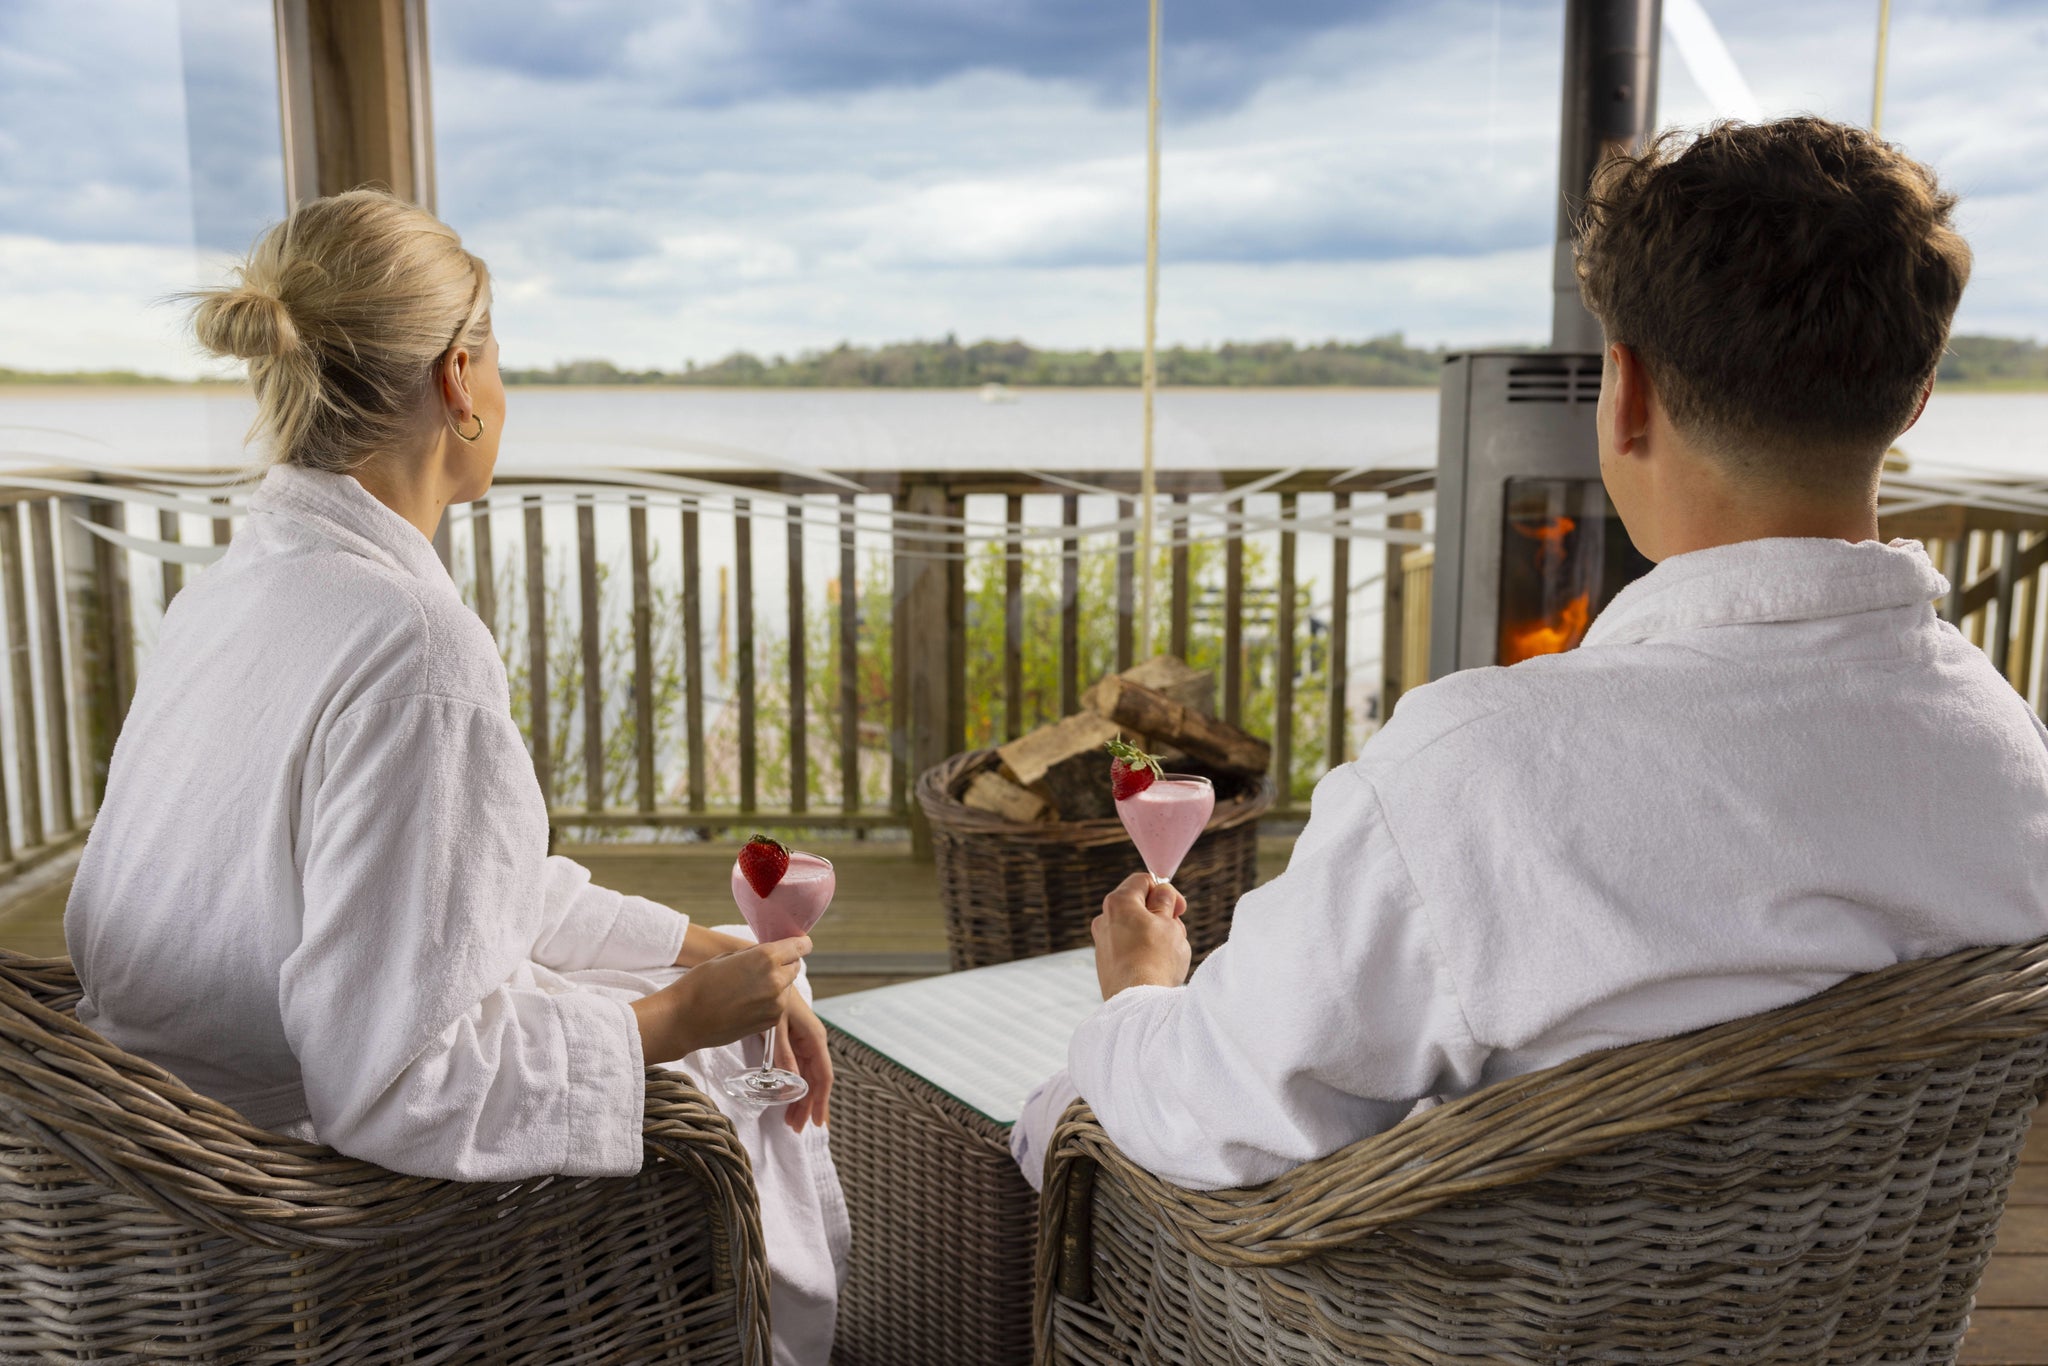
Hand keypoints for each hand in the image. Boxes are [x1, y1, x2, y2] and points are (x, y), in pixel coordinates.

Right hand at [633, 936, 809, 1061]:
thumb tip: (771, 953)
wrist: (684, 1019)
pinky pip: (778, 1006)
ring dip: (777, 985)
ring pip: (787, 987)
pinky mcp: (771, 1021)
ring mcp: (775, 1003)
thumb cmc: (700, 984)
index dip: (800, 944)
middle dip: (785, 964)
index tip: (799, 944)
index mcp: (766, 957)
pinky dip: (770, 1002)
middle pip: (795, 966)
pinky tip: (747, 1003)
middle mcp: (776, 979)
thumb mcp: (728, 957)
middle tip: (765, 967)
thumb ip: (754, 954)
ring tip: (750, 988)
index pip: (800, 946)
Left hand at [772, 990, 833, 1131]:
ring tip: (790, 1121)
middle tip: (796, 1128)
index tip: (818, 1123)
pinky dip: (793, 1086)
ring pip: (806, 1077)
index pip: (823, 1075)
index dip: (821, 1101)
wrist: (766, 974)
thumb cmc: (772, 996)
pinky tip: (786, 1098)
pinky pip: (798, 1069)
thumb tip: (792, 1081)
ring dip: (800, 1099)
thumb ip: (783, 1053)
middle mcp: (813, 1042)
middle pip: (815, 1081)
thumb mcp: (775, 1025)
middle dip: (808, 1106)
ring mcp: (803, 1042)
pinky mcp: (792, 1041)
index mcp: (814, 1038)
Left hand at [1092, 872, 1190, 998]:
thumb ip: (1165, 903)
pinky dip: (1143, 950)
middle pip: (1138, 905)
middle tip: (1177, 932)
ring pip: (1135, 928)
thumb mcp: (1169, 923)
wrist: (1139, 1001)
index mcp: (1118, 902)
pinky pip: (1128, 947)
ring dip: (1154, 934)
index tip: (1179, 908)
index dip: (1165, 891)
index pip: (1143, 881)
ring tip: (1168, 953)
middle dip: (1161, 914)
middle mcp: (1104, 919)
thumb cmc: (1156, 959)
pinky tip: (1156, 967)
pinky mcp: (1105, 963)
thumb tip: (1161, 892)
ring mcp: (1102, 942)